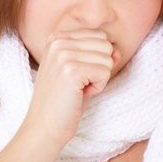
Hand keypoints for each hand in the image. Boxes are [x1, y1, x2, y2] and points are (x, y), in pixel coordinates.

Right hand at [25, 29, 120, 145]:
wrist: (44, 126)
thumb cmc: (64, 100)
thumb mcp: (82, 71)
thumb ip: (99, 56)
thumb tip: (118, 51)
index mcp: (57, 37)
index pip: (99, 35)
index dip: (96, 59)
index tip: (77, 74)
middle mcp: (58, 41)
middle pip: (105, 45)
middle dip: (100, 67)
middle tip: (79, 83)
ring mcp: (63, 54)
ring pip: (107, 59)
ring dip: (99, 78)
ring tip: (78, 89)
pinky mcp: (71, 70)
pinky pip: (105, 72)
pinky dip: (98, 87)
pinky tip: (80, 94)